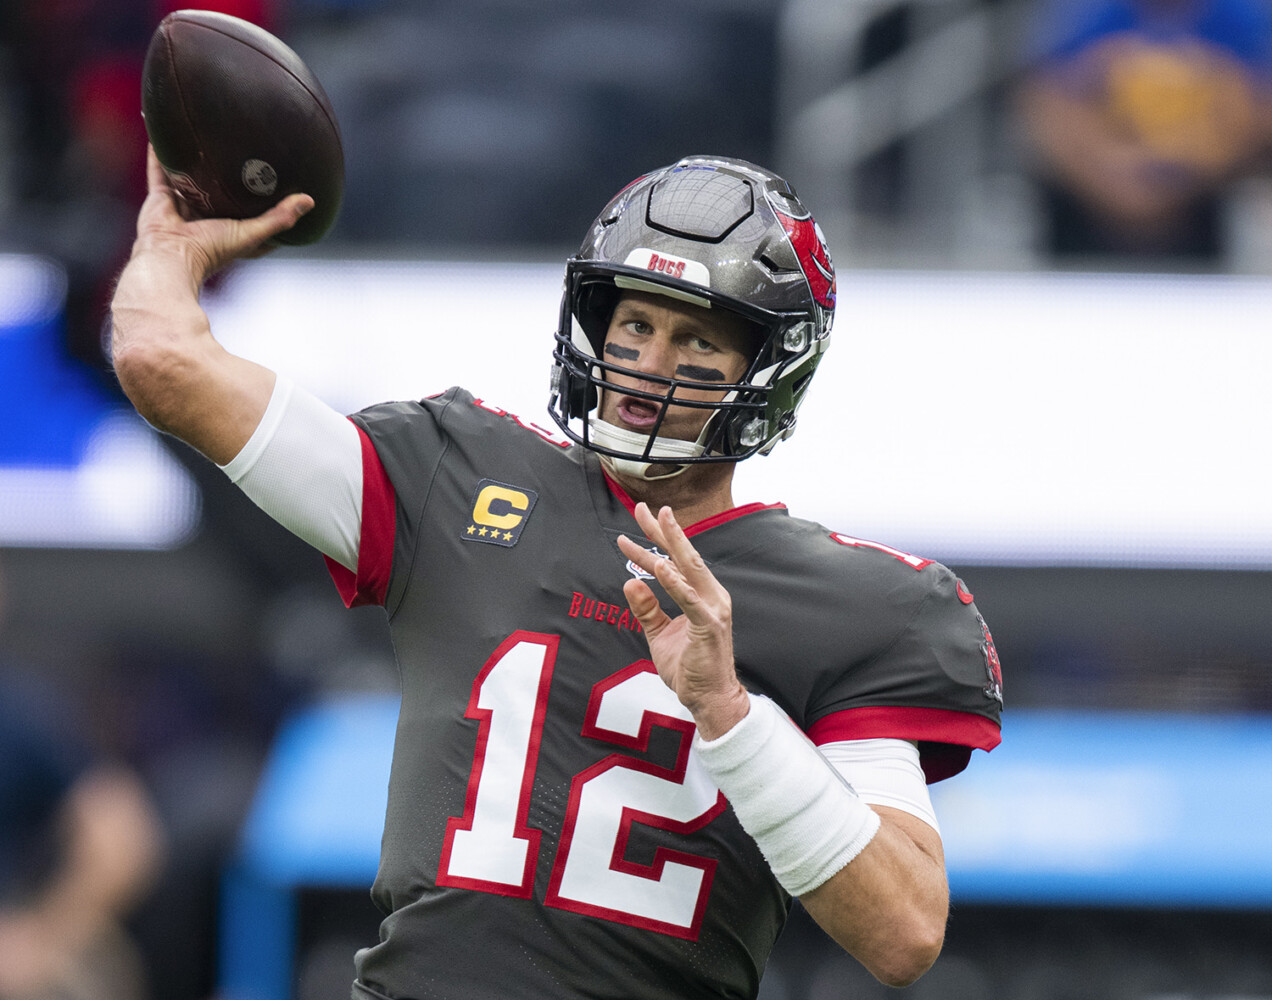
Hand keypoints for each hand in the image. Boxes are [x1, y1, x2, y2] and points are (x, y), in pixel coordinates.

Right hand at [133, 144, 313, 287]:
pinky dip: (159, 151)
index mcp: (230, 230)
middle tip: (241, 146)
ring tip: (200, 132)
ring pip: (188, 178)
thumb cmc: (212, 250)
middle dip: (228, 175)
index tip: (280, 182)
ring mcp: (183, 207)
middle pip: (220, 191)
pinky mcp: (160, 198)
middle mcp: (206, 218)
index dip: (265, 202)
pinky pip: (159, 169)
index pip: (253, 215)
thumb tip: (310, 201)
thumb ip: (279, 218)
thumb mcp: (252, 233)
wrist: (169, 257)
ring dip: (192, 160)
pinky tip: (163, 129)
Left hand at [617, 503, 749, 738]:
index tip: (637, 519)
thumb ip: (646, 609)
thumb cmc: (690, 667)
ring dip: (673, 544)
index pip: (674, 560)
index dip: (655, 539)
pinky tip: (662, 567)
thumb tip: (630, 582)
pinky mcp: (709, 625)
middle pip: (684, 555)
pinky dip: (675, 583)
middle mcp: (710, 595)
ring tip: (658, 522)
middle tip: (643, 507)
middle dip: (663, 530)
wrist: (709, 698)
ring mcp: (712, 608)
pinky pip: (690, 600)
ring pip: (690, 569)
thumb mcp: (659, 634)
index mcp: (699, 595)